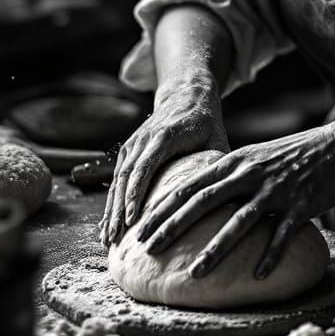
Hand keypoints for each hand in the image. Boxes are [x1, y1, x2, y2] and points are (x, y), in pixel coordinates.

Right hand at [98, 82, 228, 246]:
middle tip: (115, 240)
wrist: (187, 94)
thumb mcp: (215, 138)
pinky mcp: (128, 151)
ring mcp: (133, 145)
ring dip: (110, 210)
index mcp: (164, 136)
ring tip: (107, 239)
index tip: (132, 220)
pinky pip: (117, 179)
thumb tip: (227, 198)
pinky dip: (112, 202)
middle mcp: (143, 140)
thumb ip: (216, 165)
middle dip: (118, 210)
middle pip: (126, 178)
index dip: (136, 195)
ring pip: (118, 180)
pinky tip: (109, 225)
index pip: (145, 168)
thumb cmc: (205, 122)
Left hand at [135, 118, 334, 278]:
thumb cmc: (292, 155)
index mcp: (236, 162)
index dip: (163, 208)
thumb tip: (197, 194)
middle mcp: (251, 174)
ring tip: (195, 273)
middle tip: (150, 250)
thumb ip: (227, 173)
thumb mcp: (254, 156)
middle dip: (174, 227)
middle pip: (204, 202)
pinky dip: (269, 255)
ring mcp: (276, 190)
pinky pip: (281, 234)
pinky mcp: (301, 205)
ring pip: (239, 222)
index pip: (191, 186)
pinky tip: (257, 276)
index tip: (140, 229)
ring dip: (216, 249)